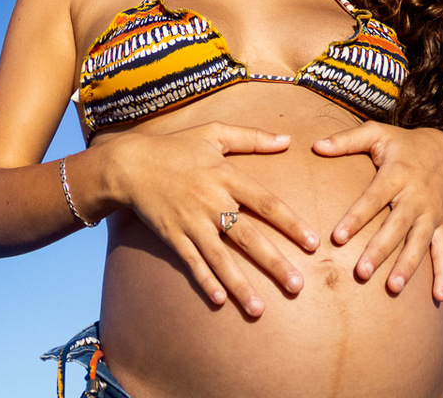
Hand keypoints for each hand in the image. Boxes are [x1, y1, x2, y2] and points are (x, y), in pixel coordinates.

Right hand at [110, 123, 319, 316]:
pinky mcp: (172, 235)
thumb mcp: (215, 133)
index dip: (291, 224)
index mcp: (227, 176)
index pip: (266, 204)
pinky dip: (205, 280)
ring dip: (240, 285)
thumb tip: (287, 139)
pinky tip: (219, 300)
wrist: (130, 164)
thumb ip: (252, 138)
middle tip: (297, 286)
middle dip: (274, 263)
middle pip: (248, 237)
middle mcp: (212, 202)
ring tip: (259, 309)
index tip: (313, 244)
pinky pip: (191, 262)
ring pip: (220, 258)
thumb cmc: (176, 147)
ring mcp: (191, 222)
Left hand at [312, 122, 442, 301]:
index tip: (337, 238)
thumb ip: (346, 140)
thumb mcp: (377, 133)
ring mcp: (431, 214)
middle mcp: (415, 196)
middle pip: (396, 227)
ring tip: (393, 288)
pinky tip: (437, 298)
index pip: (373, 199)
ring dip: (408, 266)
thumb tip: (315, 146)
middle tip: (361, 273)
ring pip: (419, 243)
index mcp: (396, 175)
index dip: (356, 218)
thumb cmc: (404, 145)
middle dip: (379, 251)